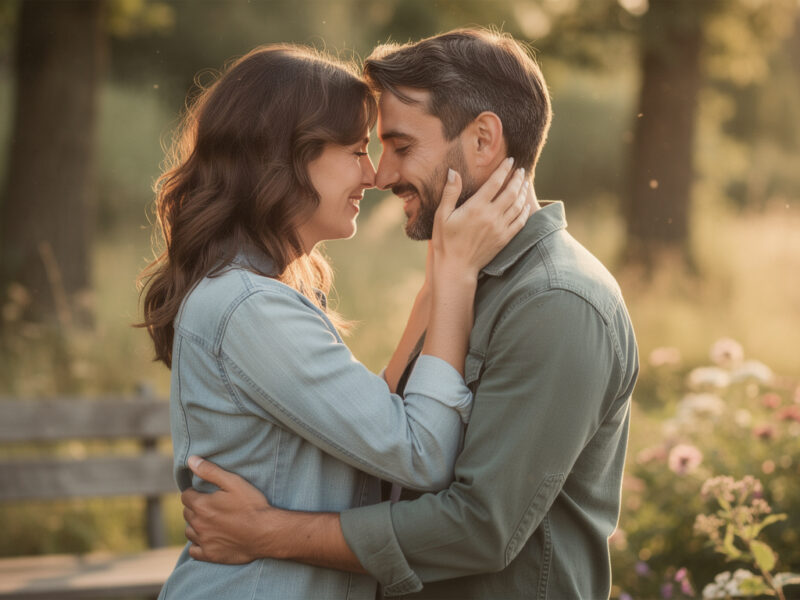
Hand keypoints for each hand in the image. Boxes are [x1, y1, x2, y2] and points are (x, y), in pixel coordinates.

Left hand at [181, 456, 275, 563]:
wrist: (266, 532)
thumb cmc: (252, 505)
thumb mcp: (233, 482)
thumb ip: (210, 471)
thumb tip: (191, 460)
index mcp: (201, 506)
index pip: (186, 496)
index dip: (194, 492)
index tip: (204, 493)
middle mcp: (198, 524)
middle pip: (187, 513)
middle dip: (195, 507)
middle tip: (211, 505)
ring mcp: (204, 541)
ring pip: (189, 531)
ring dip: (196, 525)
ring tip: (210, 521)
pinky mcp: (210, 555)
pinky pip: (194, 551)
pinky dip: (197, 544)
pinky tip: (208, 539)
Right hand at [432, 157, 529, 278]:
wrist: (456, 267)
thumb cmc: (445, 241)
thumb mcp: (442, 215)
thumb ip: (450, 192)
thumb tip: (453, 172)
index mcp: (476, 207)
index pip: (495, 182)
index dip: (504, 169)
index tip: (510, 161)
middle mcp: (491, 216)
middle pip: (511, 192)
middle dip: (517, 178)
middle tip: (521, 170)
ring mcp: (500, 228)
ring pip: (518, 205)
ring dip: (523, 192)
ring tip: (524, 183)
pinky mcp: (504, 239)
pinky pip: (520, 222)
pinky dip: (525, 211)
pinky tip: (526, 204)